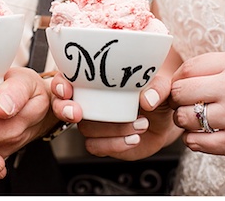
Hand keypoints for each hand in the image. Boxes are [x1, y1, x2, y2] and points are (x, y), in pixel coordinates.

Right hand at [50, 71, 180, 160]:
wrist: (164, 120)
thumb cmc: (154, 95)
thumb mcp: (161, 85)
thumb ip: (157, 88)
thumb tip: (147, 99)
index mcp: (95, 81)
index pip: (65, 78)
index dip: (60, 84)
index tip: (67, 90)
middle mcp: (89, 101)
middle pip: (63, 106)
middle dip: (66, 110)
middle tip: (78, 112)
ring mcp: (93, 123)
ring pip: (85, 128)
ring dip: (111, 128)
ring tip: (141, 123)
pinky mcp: (100, 142)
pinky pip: (95, 146)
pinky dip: (115, 144)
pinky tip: (133, 138)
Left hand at [169, 51, 224, 174]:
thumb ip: (221, 67)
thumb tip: (185, 74)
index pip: (188, 67)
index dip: (177, 78)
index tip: (179, 85)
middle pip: (180, 91)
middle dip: (177, 99)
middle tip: (184, 103)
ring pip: (183, 117)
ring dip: (184, 120)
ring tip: (196, 120)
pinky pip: (195, 141)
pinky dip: (194, 140)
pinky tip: (205, 135)